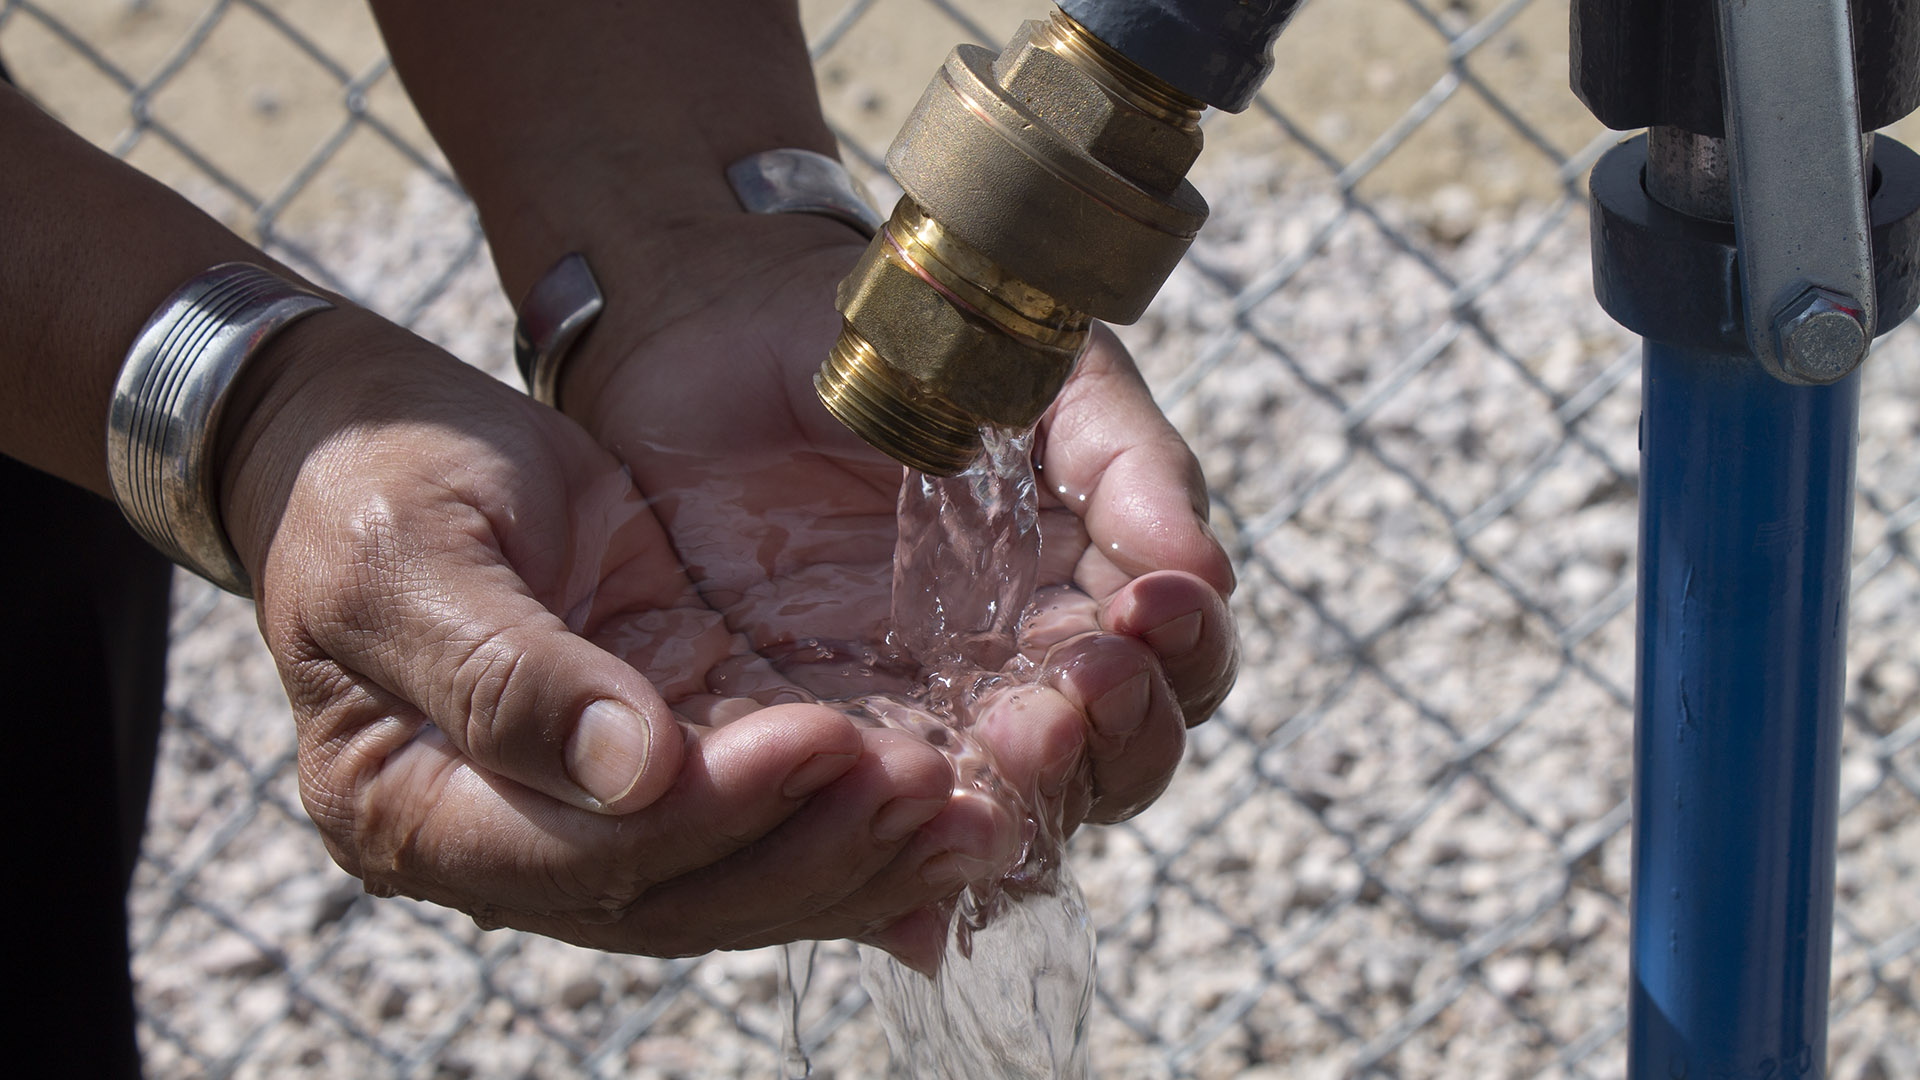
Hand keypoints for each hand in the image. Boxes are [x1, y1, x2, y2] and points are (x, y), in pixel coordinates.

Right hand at [216, 306, 993, 957]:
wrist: (374, 445)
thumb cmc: (373, 484)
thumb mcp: (409, 555)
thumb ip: (503, 672)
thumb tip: (629, 771)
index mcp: (415, 810)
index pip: (583, 856)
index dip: (709, 812)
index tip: (819, 738)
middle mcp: (506, 845)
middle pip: (678, 896)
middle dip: (814, 848)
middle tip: (934, 786)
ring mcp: (585, 818)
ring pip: (734, 882)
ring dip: (856, 856)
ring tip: (972, 813)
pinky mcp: (657, 764)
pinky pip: (759, 827)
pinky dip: (849, 833)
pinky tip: (947, 829)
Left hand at [554, 211, 1238, 957]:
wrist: (723, 326)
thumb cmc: (901, 342)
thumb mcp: (1034, 370)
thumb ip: (1124, 457)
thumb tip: (1202, 565)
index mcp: (1090, 585)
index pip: (1180, 667)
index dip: (1183, 656)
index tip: (1151, 609)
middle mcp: (1023, 670)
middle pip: (1119, 762)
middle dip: (1118, 737)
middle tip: (1077, 691)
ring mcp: (925, 714)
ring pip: (1020, 809)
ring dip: (1034, 791)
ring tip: (1008, 733)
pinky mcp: (824, 743)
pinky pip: (888, 822)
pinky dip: (918, 837)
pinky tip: (912, 794)